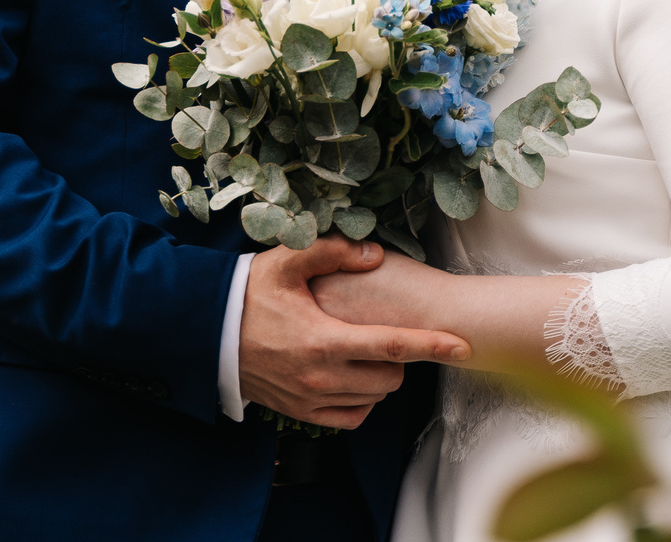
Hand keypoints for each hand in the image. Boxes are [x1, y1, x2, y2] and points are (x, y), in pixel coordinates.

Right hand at [238, 238, 468, 428]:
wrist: (206, 335)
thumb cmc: (247, 295)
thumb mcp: (285, 262)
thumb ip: (332, 252)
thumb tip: (375, 254)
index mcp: (323, 340)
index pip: (392, 345)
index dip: (432, 345)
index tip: (464, 345)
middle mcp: (321, 377)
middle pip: (389, 376)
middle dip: (399, 355)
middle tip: (384, 331)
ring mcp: (310, 400)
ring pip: (373, 398)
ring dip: (380, 377)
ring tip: (363, 349)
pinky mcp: (300, 414)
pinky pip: (350, 418)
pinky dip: (361, 401)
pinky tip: (352, 377)